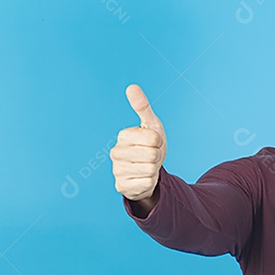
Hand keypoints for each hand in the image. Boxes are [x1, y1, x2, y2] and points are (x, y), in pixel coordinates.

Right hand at [111, 84, 166, 201]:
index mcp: (123, 135)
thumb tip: (132, 87)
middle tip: (151, 157)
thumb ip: (142, 107)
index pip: (153, 138)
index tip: (153, 143)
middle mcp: (116, 152)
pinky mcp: (121, 187)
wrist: (147, 172)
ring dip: (153, 170)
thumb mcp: (151, 125)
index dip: (159, 142)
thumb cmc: (150, 146)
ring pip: (150, 169)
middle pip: (152, 154)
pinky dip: (149, 182)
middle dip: (157, 157)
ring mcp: (117, 170)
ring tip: (146, 167)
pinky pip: (146, 183)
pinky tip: (142, 179)